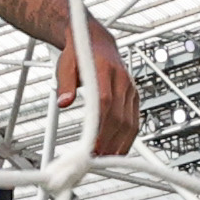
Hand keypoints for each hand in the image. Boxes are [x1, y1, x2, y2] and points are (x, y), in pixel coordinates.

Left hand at [53, 20, 138, 157]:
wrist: (97, 40)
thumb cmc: (81, 53)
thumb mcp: (66, 65)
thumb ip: (65, 84)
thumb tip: (63, 102)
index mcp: (106, 71)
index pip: (106, 104)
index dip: (100, 127)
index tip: (92, 145)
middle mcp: (123, 80)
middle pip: (120, 117)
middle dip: (110, 141)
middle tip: (96, 158)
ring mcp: (131, 89)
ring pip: (131, 121)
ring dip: (121, 143)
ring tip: (106, 158)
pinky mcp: (134, 96)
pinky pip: (135, 120)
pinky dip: (128, 137)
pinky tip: (118, 148)